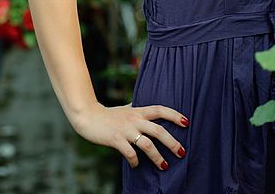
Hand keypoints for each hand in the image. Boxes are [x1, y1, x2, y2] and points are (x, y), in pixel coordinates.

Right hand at [71, 102, 187, 169]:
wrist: (88, 117)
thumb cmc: (108, 115)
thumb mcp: (125, 108)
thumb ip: (137, 109)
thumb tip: (148, 108)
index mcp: (138, 111)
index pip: (160, 109)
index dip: (174, 115)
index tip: (187, 122)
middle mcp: (134, 120)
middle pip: (159, 130)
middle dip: (172, 143)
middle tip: (182, 152)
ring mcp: (126, 130)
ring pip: (148, 145)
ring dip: (158, 157)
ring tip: (164, 166)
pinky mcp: (116, 140)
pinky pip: (130, 153)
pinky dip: (135, 162)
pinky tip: (136, 166)